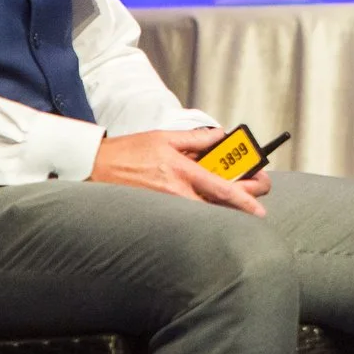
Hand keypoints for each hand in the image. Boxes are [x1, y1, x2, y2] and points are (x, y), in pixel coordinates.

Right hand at [88, 128, 270, 215]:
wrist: (92, 169)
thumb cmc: (126, 153)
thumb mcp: (164, 138)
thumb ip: (197, 139)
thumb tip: (220, 137)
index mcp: (181, 172)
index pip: (222, 189)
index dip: (246, 198)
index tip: (261, 205)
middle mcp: (177, 194)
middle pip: (219, 206)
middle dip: (243, 203)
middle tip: (258, 198)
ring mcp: (167, 207)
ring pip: (205, 213)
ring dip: (224, 207)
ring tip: (239, 199)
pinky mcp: (157, 214)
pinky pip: (187, 216)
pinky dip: (204, 211)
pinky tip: (211, 204)